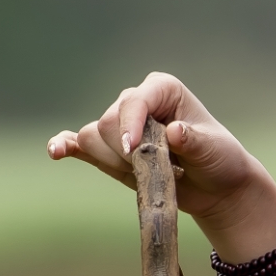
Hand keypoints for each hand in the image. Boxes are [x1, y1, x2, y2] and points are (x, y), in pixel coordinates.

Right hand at [47, 75, 275, 259]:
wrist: (215, 186)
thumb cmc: (219, 159)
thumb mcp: (213, 150)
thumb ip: (193, 140)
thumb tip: (174, 132)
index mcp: (161, 89)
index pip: (133, 101)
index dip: (130, 126)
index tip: (135, 151)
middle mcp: (135, 102)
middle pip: (106, 123)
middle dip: (125, 152)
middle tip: (159, 168)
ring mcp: (118, 125)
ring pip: (90, 138)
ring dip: (112, 162)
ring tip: (146, 172)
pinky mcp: (107, 149)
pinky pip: (75, 143)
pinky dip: (64, 146)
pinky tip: (57, 152)